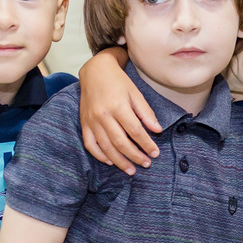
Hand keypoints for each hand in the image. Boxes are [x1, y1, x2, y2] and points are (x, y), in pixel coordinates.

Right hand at [78, 52, 160, 173]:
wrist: (94, 72)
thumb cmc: (118, 82)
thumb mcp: (136, 93)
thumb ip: (146, 113)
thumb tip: (157, 130)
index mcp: (118, 106)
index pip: (135, 131)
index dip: (146, 144)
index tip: (155, 153)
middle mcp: (103, 116)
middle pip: (120, 142)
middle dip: (135, 156)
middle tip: (146, 164)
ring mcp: (91, 121)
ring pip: (105, 147)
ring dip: (119, 161)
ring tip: (131, 170)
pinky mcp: (84, 124)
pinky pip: (90, 144)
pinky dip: (99, 155)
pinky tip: (110, 161)